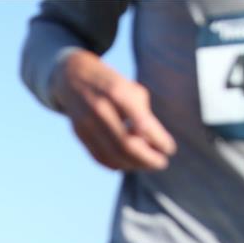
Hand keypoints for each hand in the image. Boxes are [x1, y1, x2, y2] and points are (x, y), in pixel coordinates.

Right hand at [51, 49, 175, 170]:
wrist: (73, 77)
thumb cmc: (112, 85)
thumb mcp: (131, 90)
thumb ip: (143, 116)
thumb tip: (153, 147)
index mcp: (117, 94)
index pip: (143, 126)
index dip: (159, 141)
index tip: (170, 149)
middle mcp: (100, 109)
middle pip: (127, 145)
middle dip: (147, 159)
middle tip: (161, 163)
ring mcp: (86, 123)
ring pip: (112, 155)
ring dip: (133, 165)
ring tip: (146, 164)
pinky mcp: (79, 134)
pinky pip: (99, 157)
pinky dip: (116, 164)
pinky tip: (127, 164)